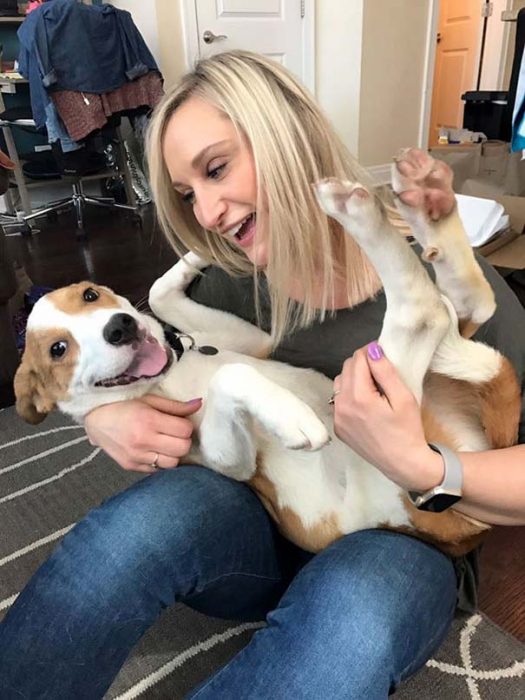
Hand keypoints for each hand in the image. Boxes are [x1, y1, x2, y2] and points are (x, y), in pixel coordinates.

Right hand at [84, 394, 201, 472]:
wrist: (96, 420)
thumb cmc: (124, 406)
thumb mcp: (149, 400)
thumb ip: (175, 406)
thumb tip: (199, 404)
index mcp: (148, 420)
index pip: (185, 430)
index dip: (186, 426)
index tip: (179, 423)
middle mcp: (143, 441)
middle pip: (182, 448)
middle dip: (183, 440)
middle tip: (175, 434)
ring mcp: (137, 457)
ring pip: (172, 463)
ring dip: (173, 454)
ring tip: (166, 443)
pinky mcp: (131, 467)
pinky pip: (158, 470)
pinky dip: (161, 462)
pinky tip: (155, 451)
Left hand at [332, 343, 442, 490]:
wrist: (403, 464)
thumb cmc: (408, 431)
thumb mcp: (403, 398)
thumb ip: (385, 372)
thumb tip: (372, 349)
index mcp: (358, 397)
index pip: (357, 359)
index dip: (371, 352)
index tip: (384, 355)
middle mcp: (341, 406)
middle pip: (346, 368)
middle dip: (362, 364)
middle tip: (382, 372)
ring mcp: (337, 418)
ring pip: (340, 383)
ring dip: (354, 378)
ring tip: (374, 388)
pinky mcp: (338, 427)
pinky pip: (339, 400)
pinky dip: (350, 395)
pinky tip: (367, 404)